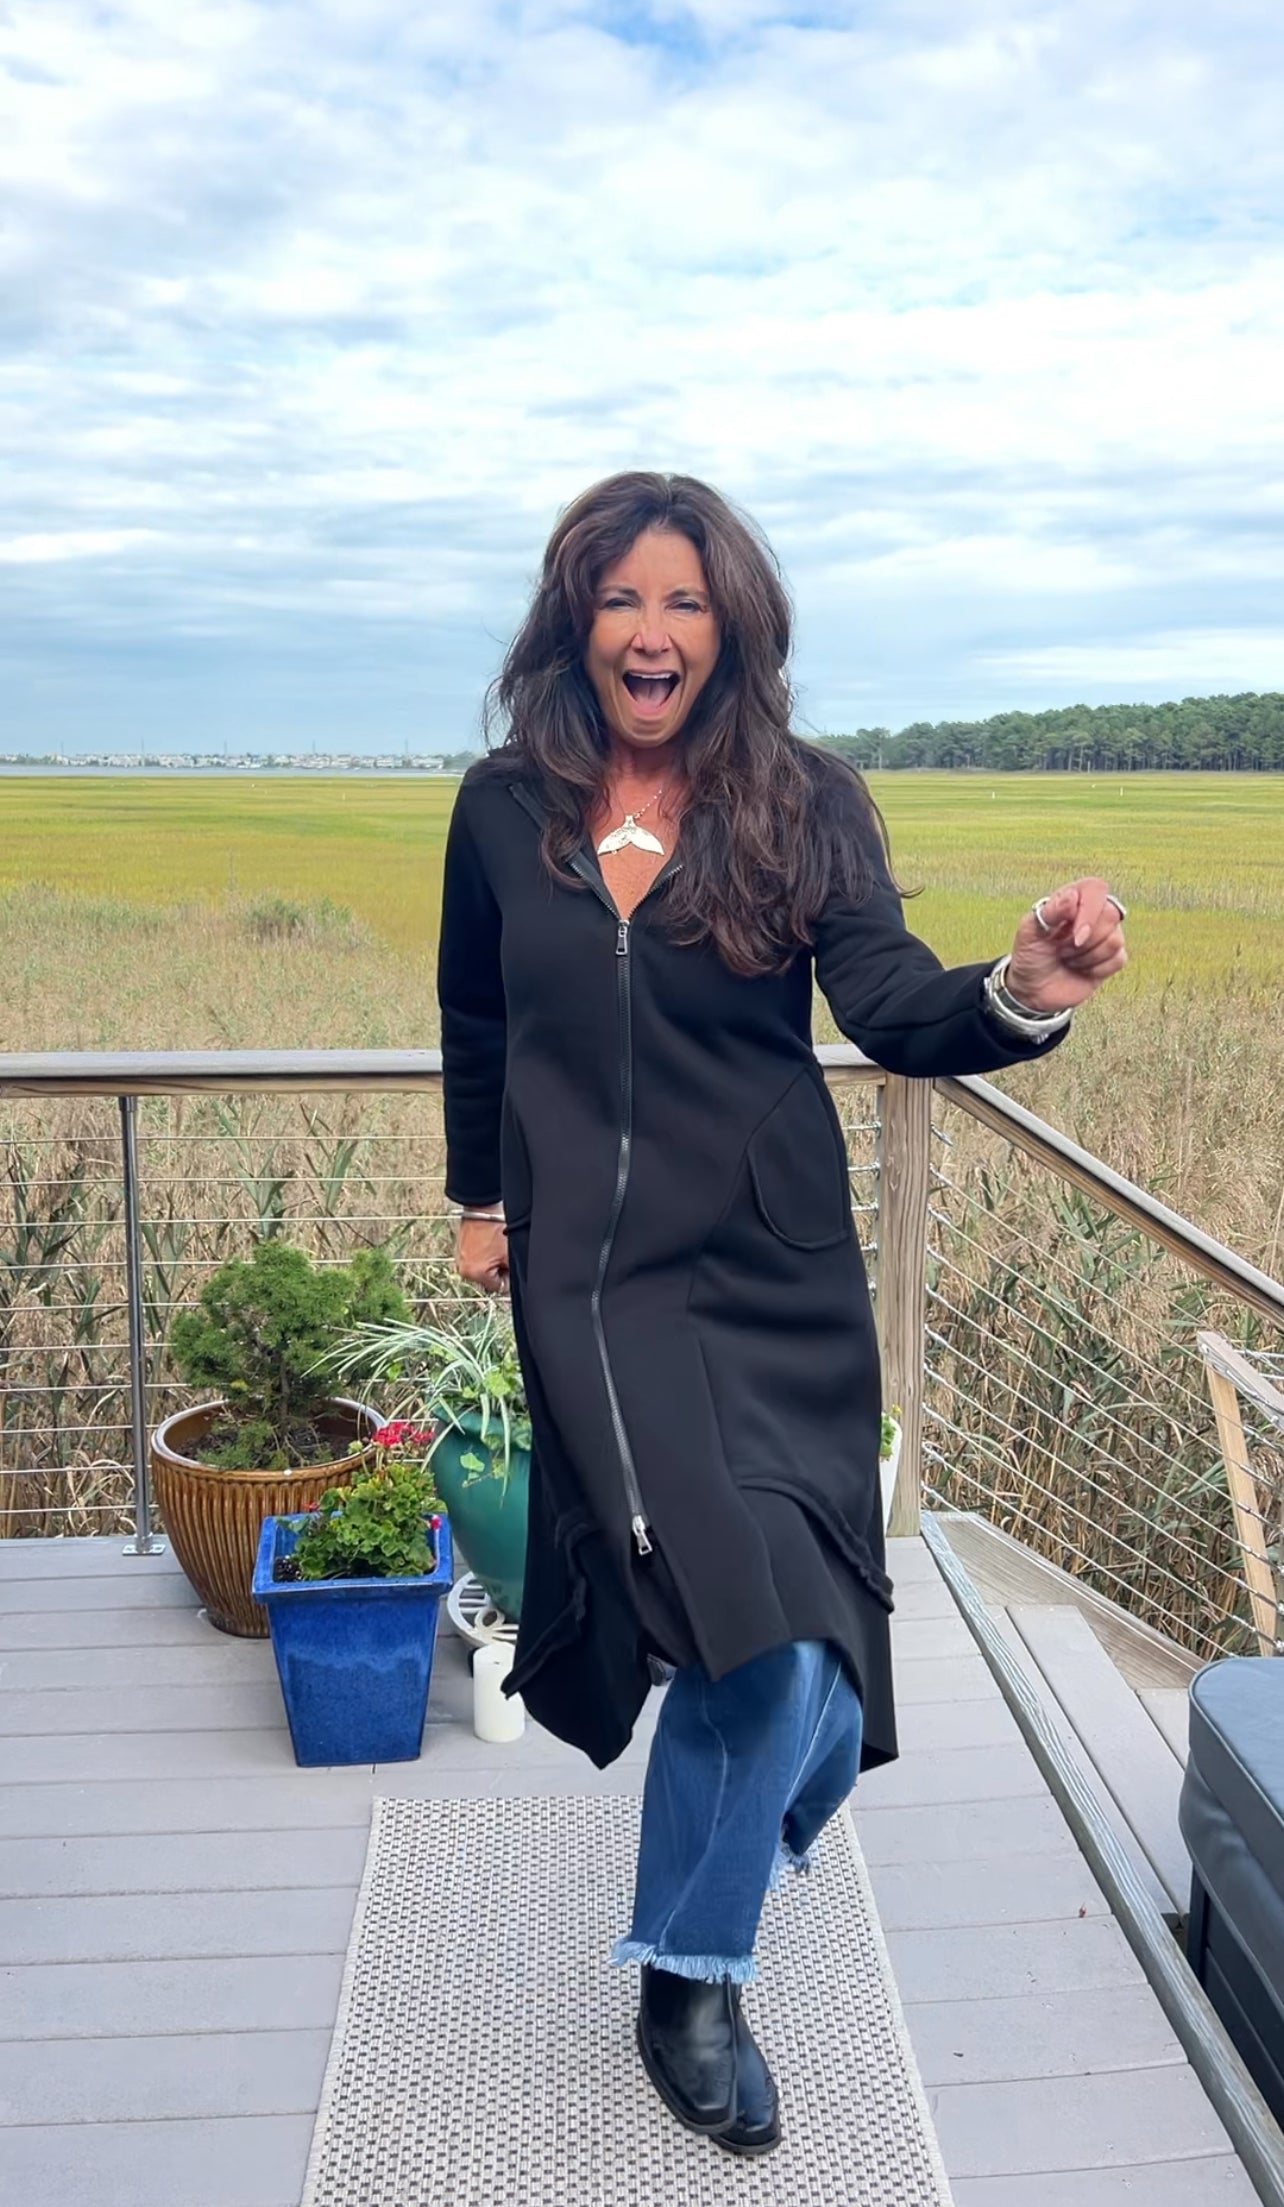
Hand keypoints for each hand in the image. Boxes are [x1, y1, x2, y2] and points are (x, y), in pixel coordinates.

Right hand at [455, 1215, 508, 1293]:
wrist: (482, 1208)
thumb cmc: (496, 1229)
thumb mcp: (509, 1255)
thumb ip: (512, 1274)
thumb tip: (513, 1284)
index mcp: (475, 1274)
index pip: (499, 1287)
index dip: (508, 1277)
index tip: (510, 1263)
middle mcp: (463, 1270)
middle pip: (489, 1279)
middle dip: (498, 1269)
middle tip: (502, 1252)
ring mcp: (459, 1259)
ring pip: (482, 1268)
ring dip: (490, 1261)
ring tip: (495, 1245)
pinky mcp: (459, 1250)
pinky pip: (475, 1258)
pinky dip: (483, 1253)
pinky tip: (488, 1242)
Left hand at [1005, 878, 1127, 1014]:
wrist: (1034, 990)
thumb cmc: (1030, 955)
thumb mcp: (1029, 932)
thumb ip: (1049, 912)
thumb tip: (1072, 896)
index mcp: (1073, 899)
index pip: (1096, 888)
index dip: (1089, 911)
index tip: (1075, 936)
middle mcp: (1094, 912)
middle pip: (1111, 915)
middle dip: (1084, 940)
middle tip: (1062, 949)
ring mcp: (1106, 935)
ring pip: (1115, 940)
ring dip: (1086, 957)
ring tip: (1068, 959)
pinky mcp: (1114, 957)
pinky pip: (1119, 959)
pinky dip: (1095, 969)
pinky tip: (1080, 969)